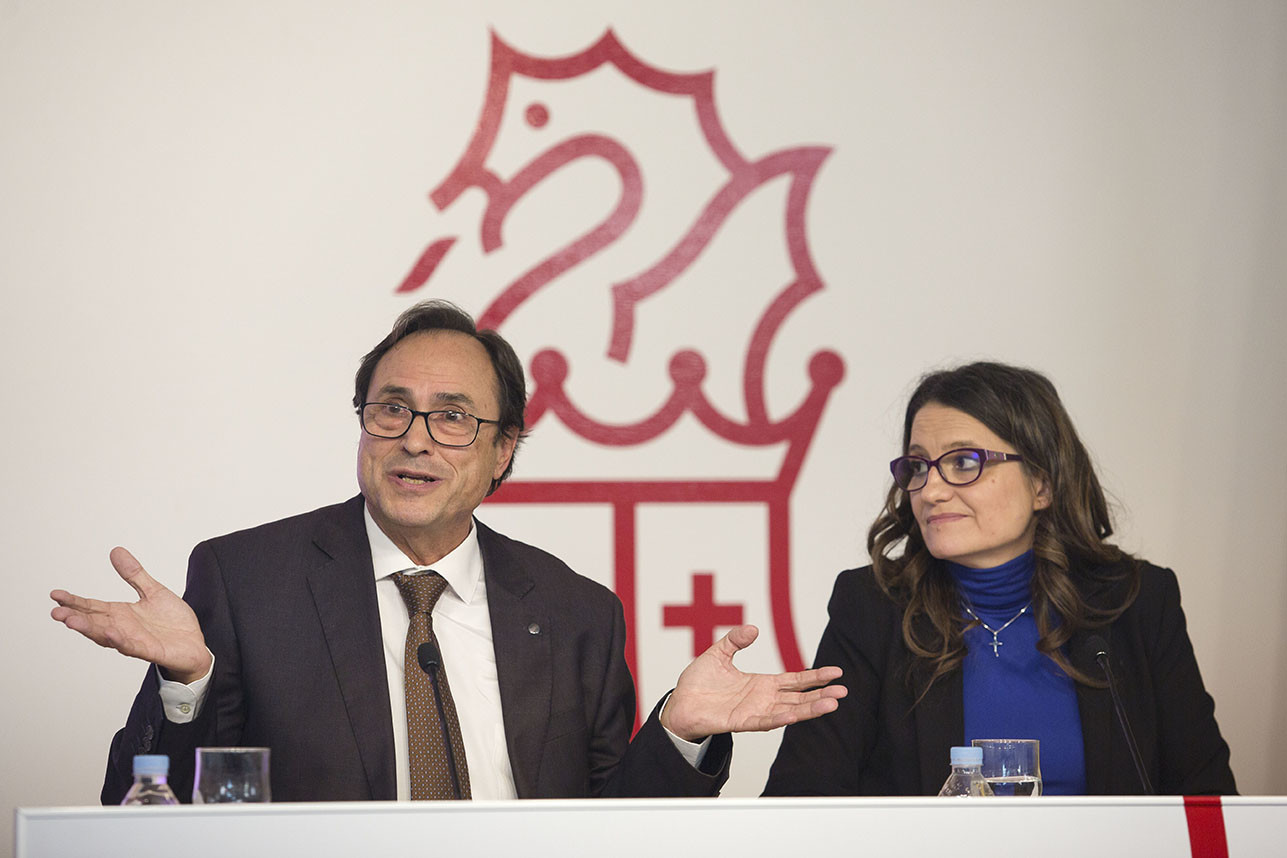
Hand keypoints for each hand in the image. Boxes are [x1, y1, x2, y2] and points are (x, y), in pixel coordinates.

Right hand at [50, 547, 210, 682]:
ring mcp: (134, 640)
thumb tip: (116, 551)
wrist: (194, 644)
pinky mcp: (149, 650)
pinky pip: (132, 646)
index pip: (92, 607)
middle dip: (74, 617)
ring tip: (72, 621)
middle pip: (93, 622)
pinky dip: (120, 640)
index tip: (55, 594)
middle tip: (56, 612)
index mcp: (121, 614)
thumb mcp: (153, 591)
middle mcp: (122, 628)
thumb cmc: (172, 622)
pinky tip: (110, 632)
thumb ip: (134, 574)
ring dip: (89, 629)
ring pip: (106, 636)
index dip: (74, 601)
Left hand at [660, 624, 846, 741]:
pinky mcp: (741, 722)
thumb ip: (736, 641)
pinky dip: (780, 718)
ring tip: (832, 704)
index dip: (815, 677)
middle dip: (821, 695)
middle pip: (799, 697)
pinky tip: (794, 715)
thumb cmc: (698, 683)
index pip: (795, 680)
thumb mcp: (718, 654)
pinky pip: (764, 721)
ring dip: (809, 709)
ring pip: (788, 710)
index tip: (837, 673)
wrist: (679, 704)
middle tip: (844, 692)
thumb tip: (753, 628)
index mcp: (761, 683)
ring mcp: (754, 712)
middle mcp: (763, 699)